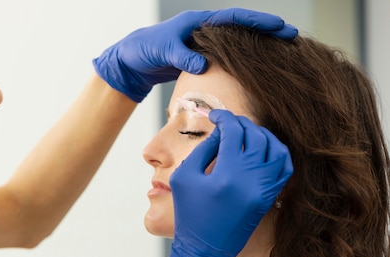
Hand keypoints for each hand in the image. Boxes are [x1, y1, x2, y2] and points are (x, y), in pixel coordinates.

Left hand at [93, 8, 297, 101]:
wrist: (131, 61)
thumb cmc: (144, 50)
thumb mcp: (162, 51)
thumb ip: (182, 56)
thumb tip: (204, 65)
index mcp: (198, 22)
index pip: (234, 18)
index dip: (257, 22)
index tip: (279, 26)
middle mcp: (203, 30)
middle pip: (241, 28)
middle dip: (266, 32)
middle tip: (292, 37)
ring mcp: (202, 45)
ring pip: (236, 44)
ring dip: (256, 48)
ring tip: (280, 54)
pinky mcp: (199, 59)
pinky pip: (225, 58)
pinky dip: (240, 62)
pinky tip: (254, 70)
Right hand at [157, 110, 292, 256]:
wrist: (205, 249)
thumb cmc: (189, 213)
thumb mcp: (185, 177)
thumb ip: (203, 150)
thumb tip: (221, 132)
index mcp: (227, 174)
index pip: (233, 132)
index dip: (224, 118)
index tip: (215, 116)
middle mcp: (251, 179)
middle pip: (255, 136)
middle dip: (241, 124)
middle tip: (228, 124)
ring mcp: (264, 189)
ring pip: (275, 148)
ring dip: (261, 135)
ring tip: (246, 134)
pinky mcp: (270, 197)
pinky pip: (284, 167)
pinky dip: (277, 152)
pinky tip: (263, 149)